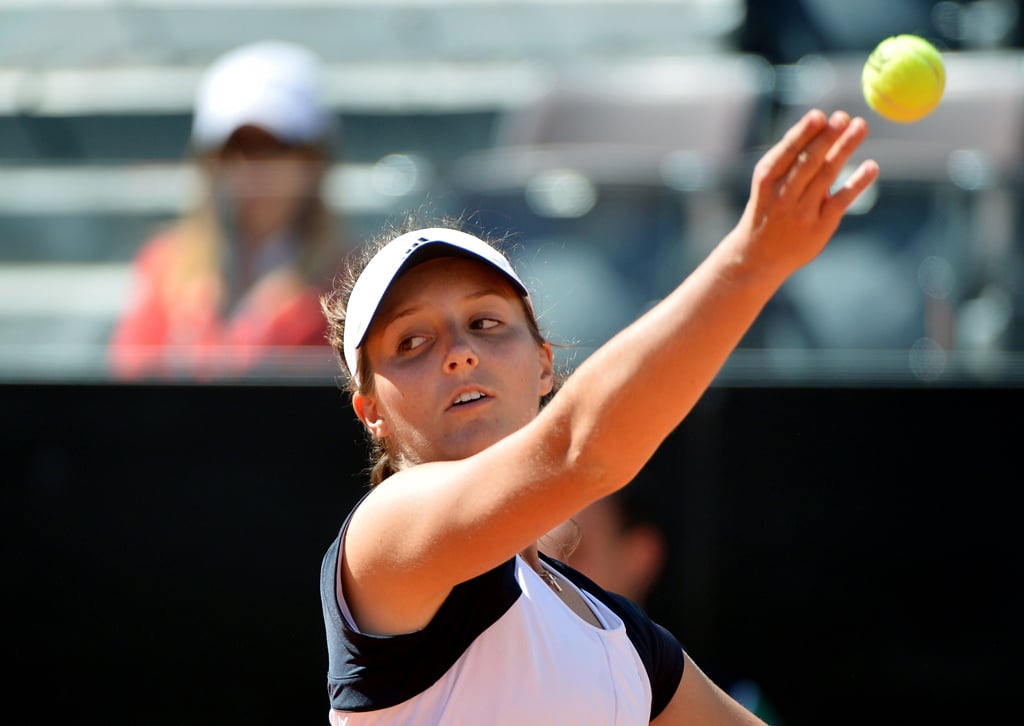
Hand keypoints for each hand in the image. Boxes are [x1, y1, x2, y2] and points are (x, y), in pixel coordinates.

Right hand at [733, 109, 879, 280]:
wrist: (757, 257)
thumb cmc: (767, 212)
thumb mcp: (768, 186)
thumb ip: (792, 163)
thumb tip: (825, 129)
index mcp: (766, 181)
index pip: (787, 152)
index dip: (803, 133)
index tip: (819, 115)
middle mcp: (783, 196)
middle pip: (808, 161)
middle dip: (827, 137)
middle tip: (844, 116)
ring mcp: (801, 213)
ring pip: (826, 175)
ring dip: (845, 148)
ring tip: (860, 127)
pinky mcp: (819, 228)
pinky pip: (842, 201)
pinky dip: (858, 182)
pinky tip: (871, 166)